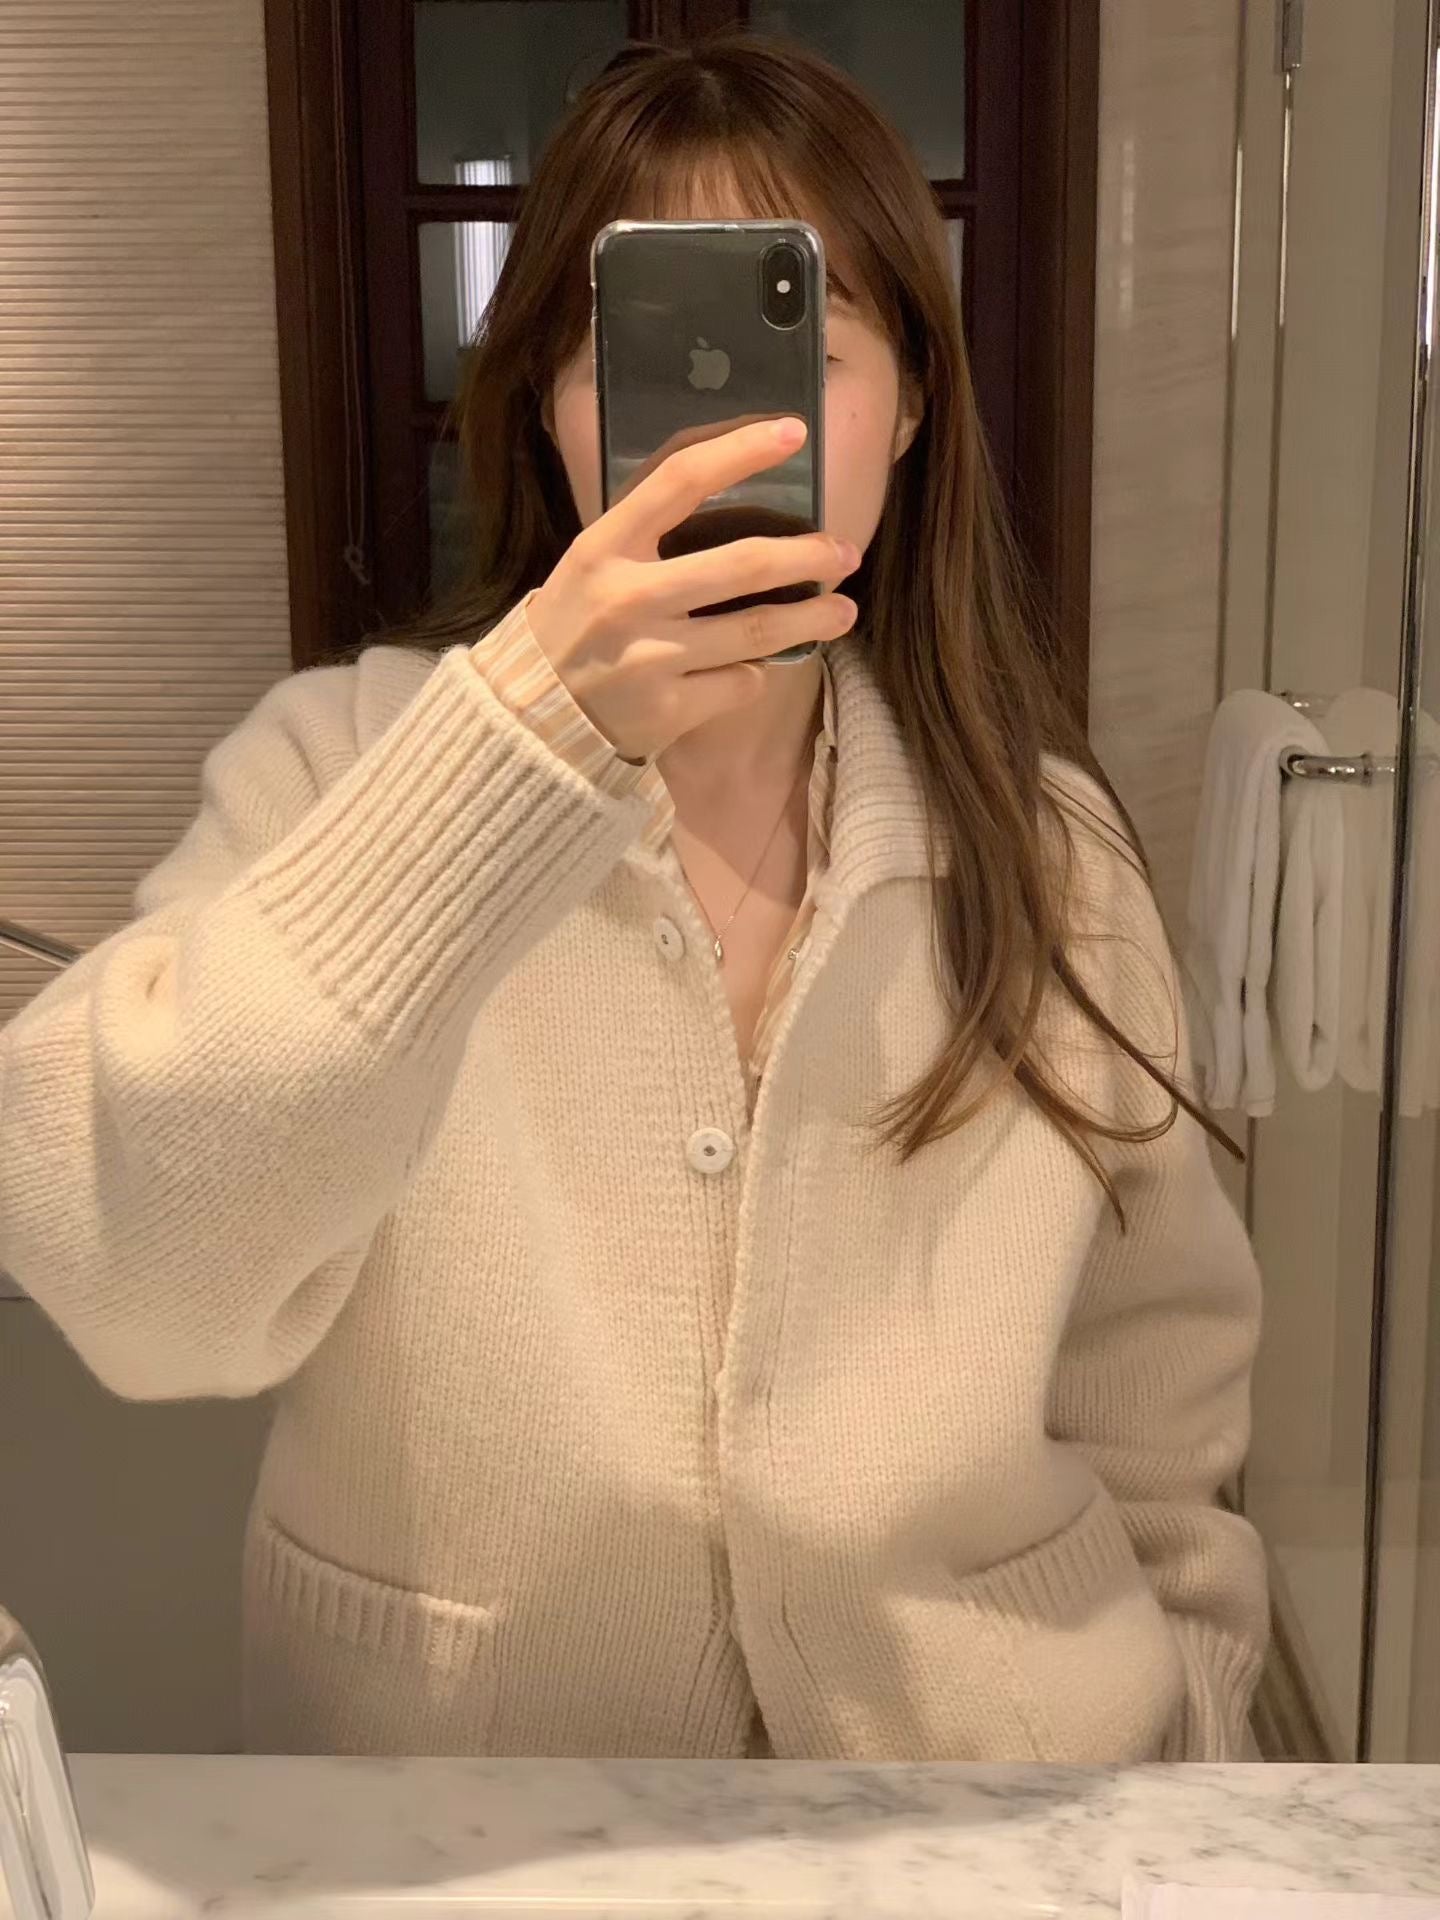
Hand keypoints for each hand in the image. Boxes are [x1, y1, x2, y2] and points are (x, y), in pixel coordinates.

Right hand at [525, 418, 858, 762]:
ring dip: (811, 620)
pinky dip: (752, 674)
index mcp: (606, 547)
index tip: (792, 433)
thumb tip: (739, 492)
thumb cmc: (578, 622)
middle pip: (744, 565)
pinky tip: (748, 668)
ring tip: (843, 612)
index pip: (681, 481)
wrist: (533, 711)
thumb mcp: (595, 562)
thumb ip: (651, 532)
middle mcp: (628, 598)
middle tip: (845, 553)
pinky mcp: (667, 709)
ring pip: (757, 633)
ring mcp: (649, 658)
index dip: (741, 452)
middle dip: (808, 557)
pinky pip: (738, 683)